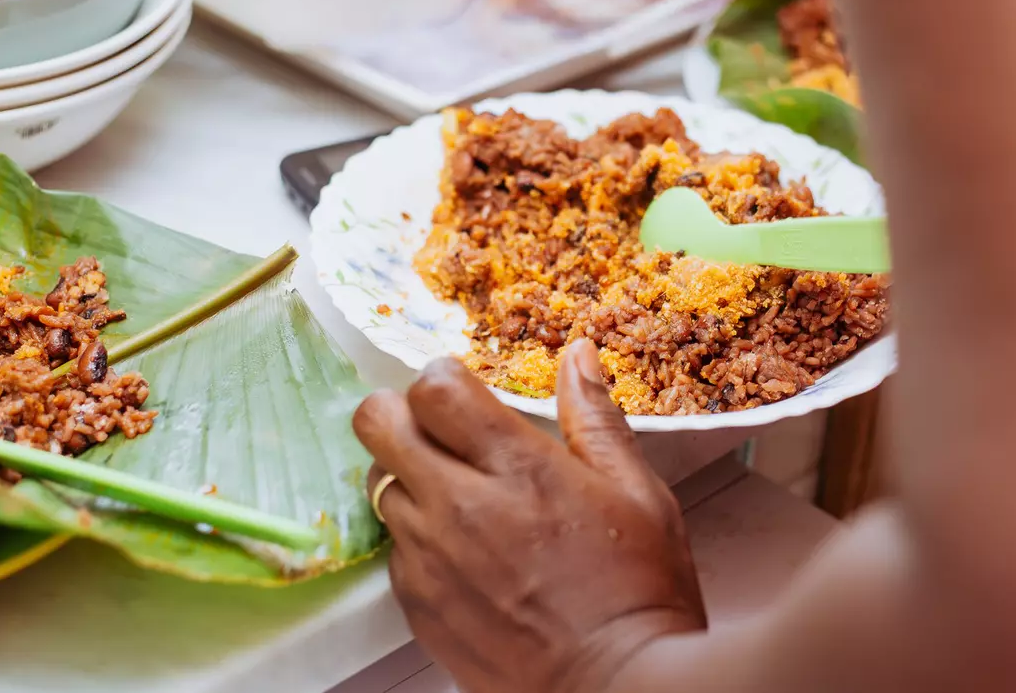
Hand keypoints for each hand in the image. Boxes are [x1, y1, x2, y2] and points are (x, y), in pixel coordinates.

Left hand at [354, 340, 706, 692]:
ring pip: (377, 484)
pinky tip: (463, 550)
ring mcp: (431, 559)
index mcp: (519, 469)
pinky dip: (416, 537)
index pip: (432, 388)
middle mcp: (461, 506)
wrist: (615, 689)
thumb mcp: (638, 494)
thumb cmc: (638, 593)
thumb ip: (596, 419)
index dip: (443, 380)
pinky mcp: (418, 605)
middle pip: (377, 424)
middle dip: (401, 414)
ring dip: (408, 477)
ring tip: (458, 496)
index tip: (464, 393)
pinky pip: (393, 547)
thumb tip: (577, 355)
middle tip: (438, 431)